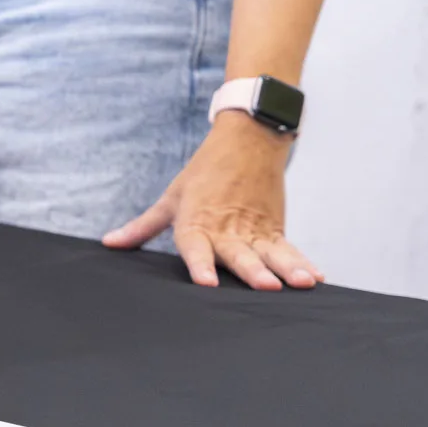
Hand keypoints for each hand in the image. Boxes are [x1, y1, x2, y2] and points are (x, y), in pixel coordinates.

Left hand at [102, 114, 322, 290]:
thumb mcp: (171, 198)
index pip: (196, 247)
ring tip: (300, 283)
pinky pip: (289, 248)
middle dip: (252, 270)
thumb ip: (143, 227)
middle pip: (240, 254)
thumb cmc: (204, 173)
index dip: (201, 264)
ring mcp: (254, 229)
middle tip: (266, 287)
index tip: (207, 282)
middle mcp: (227, 229)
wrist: (246, 139)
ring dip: (286, 268)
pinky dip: (303, 262)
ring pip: (271, 253)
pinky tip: (316, 277)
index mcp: (196, 223)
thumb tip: (111, 243)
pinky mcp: (274, 228)